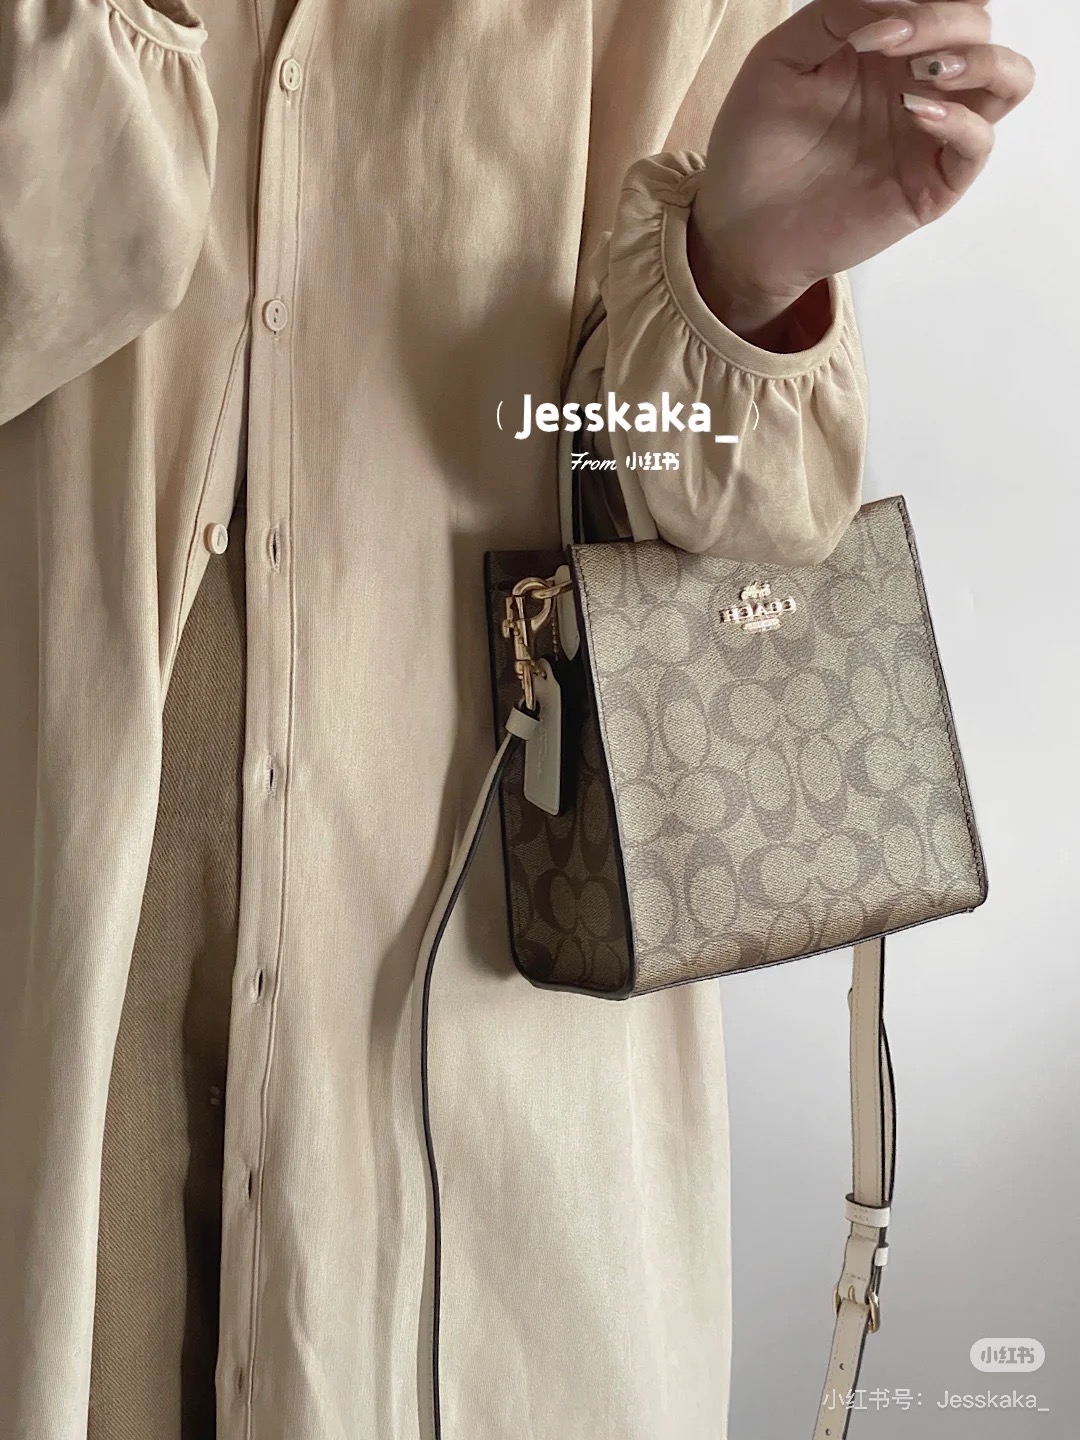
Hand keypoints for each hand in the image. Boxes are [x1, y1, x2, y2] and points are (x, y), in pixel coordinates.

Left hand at [688, 0, 1034, 334]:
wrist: (739, 225)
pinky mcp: (931, 186)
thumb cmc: (755, 143)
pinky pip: (979, 144)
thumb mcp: (783, 56)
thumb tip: (896, 3)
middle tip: (892, 40)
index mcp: (888, 48)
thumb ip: (837, 13)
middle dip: (945, 18)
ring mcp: (929, 136)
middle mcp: (918, 85)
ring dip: (979, 60)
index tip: (875, 24)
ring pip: (1008, 78)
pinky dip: (961, 120)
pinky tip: (914, 112)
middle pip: (980, 28)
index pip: (949, 1)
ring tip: (924, 70)